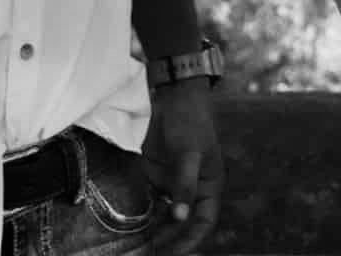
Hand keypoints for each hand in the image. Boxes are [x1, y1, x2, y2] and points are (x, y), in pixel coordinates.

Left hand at [142, 79, 222, 253]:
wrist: (173, 98)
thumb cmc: (190, 123)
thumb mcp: (189, 154)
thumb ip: (184, 185)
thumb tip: (180, 216)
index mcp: (208, 186)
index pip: (203, 221)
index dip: (191, 239)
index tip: (174, 253)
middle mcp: (191, 190)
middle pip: (182, 223)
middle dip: (169, 240)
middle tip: (151, 255)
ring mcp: (172, 184)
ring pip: (164, 215)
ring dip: (154, 231)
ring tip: (139, 247)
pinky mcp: (156, 177)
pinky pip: (150, 202)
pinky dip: (143, 214)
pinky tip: (132, 226)